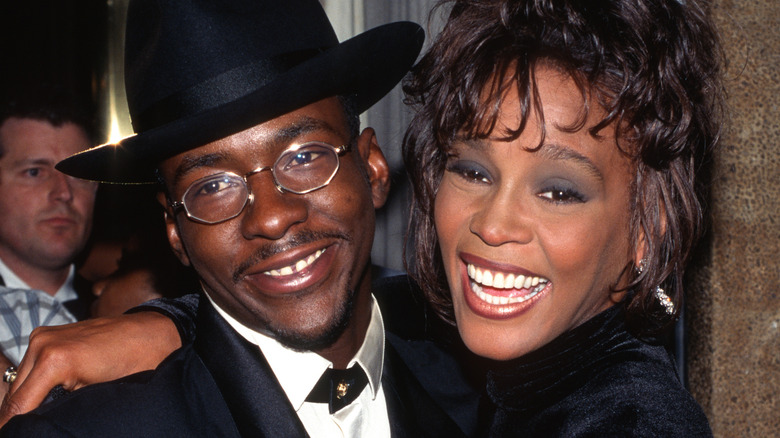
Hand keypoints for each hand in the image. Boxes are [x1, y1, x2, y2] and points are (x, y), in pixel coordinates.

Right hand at [0, 312, 179, 426]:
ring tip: (40, 417)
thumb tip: (40, 423)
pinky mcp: (47, 334)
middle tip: (32, 430)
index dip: (15, 427)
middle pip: (14, 395)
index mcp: (54, 361)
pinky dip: (33, 384)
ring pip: (19, 382)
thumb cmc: (136, 365)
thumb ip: (60, 408)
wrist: (152, 333)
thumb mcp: (96, 396)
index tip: (20, 435)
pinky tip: (46, 398)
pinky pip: (29, 367)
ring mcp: (44, 336)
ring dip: (25, 401)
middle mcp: (43, 344)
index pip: (18, 407)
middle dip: (20, 416)